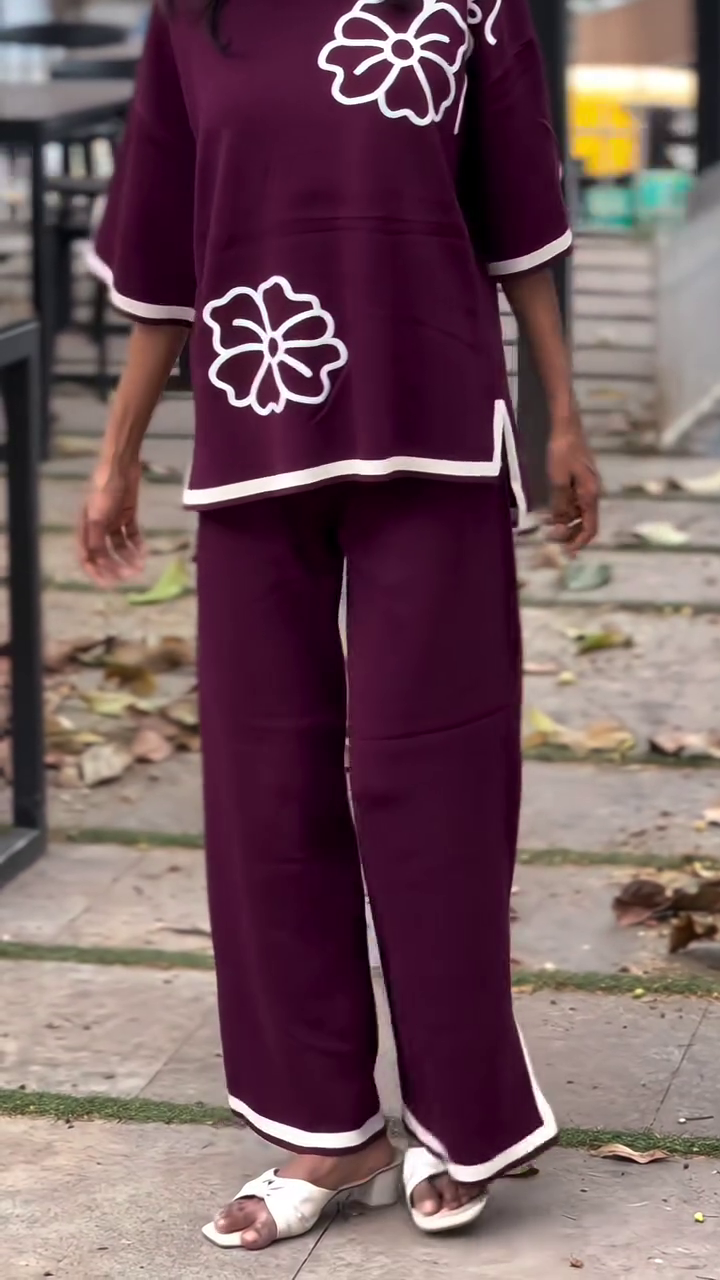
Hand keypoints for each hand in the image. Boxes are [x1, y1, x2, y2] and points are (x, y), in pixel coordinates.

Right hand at [79, 458, 145, 585]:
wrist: (121, 465)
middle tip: (131, 576)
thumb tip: (96, 561)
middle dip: (116, 567)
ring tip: (141, 566)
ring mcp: (113, 521)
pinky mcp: (128, 514)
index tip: (110, 584)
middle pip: (105, 555)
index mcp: (85, 528)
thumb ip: (96, 539)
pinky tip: (145, 552)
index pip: (87, 557)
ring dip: (129, 558)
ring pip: (120, 547)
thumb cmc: (104, 489)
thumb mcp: (97, 516)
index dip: (96, 572)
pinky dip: (138, 544)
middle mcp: (98, 527)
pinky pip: (133, 535)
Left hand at [546, 411, 599, 553]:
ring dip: (565, 524)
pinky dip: (564, 512)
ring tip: (547, 528)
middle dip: (570, 535)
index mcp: (590, 495)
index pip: (590, 528)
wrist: (567, 428)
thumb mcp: (558, 480)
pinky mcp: (580, 481)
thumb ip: (561, 504)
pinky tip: (549, 515)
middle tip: (551, 540)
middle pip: (585, 524)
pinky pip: (574, 503)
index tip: (565, 552)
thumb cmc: (563, 452)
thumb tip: (561, 526)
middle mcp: (592, 494)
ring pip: (579, 514)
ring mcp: (587, 487)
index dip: (579, 542)